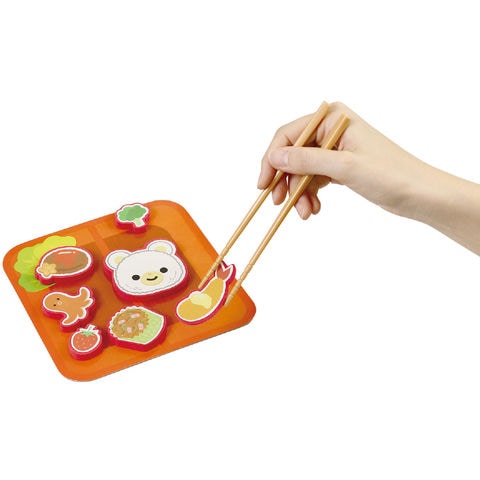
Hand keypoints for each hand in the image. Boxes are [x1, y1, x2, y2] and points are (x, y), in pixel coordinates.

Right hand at [257, 102, 429, 219]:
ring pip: (302, 170)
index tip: (264, 184)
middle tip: (280, 203)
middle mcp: (331, 129)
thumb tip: (274, 157)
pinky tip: (314, 209)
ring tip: (304, 213)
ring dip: (299, 193)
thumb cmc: (390, 174)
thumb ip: (306, 160)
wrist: (419, 194)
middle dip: (286, 181)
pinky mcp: (339, 166)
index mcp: (332, 118)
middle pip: (293, 154)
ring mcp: (334, 148)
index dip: (272, 159)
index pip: (289, 135)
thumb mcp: (344, 167)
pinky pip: (314, 179)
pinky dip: (310, 195)